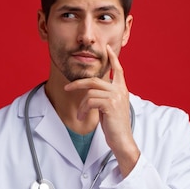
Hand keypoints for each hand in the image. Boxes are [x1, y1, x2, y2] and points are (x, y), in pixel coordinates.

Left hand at [64, 44, 139, 175]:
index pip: (118, 70)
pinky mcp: (110, 104)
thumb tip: (92, 91)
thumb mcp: (110, 108)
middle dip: (78, 83)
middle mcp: (120, 90)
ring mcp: (116, 97)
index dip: (113, 58)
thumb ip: (105, 97)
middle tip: (67, 88)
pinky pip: (90, 101)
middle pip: (95, 80)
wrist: (122, 140)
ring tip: (81, 115)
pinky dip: (83, 110)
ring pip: (90, 92)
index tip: (107, 48)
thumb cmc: (115, 126)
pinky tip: (83, 118)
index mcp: (122, 90)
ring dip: (82, 105)